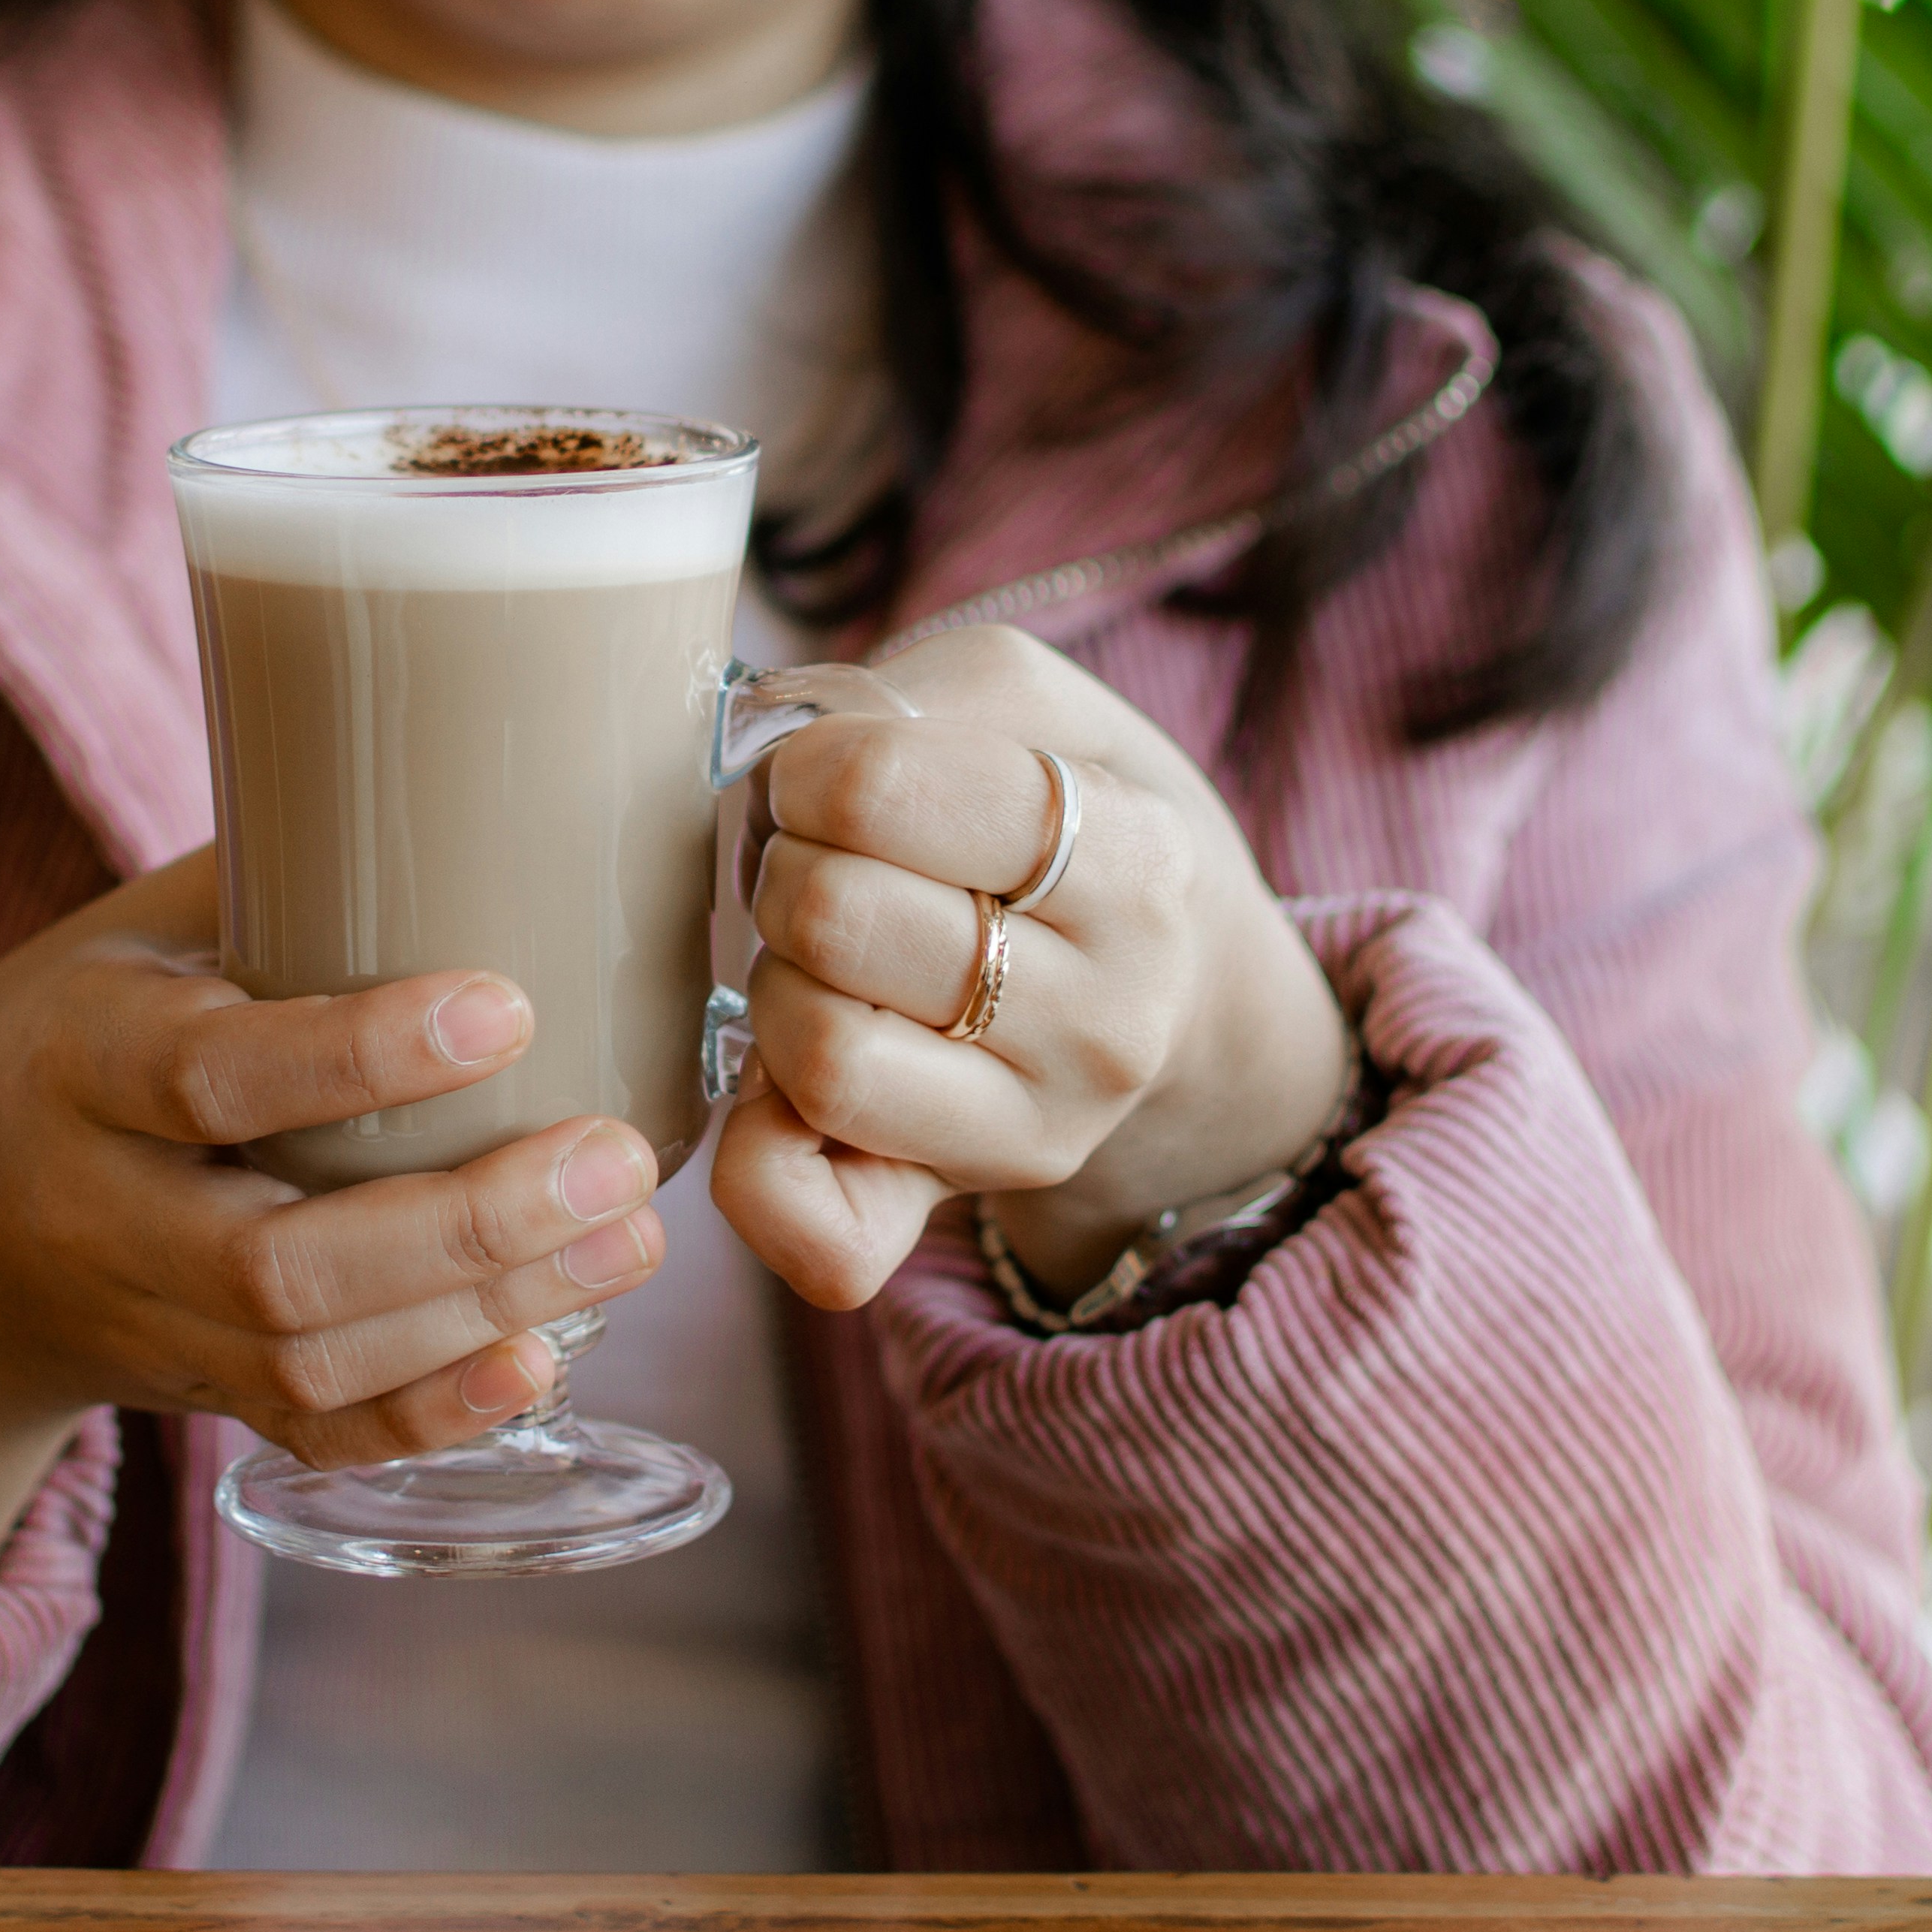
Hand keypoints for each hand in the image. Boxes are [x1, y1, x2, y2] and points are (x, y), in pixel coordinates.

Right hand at [0, 848, 665, 1629]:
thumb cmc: (70, 1038)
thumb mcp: (125, 937)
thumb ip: (276, 880)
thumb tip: (482, 772)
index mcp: (74, 1063)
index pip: (210, 1075)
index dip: (358, 1055)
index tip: (505, 1008)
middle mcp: (97, 1214)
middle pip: (279, 1262)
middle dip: (466, 1224)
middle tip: (614, 1157)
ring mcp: (143, 1324)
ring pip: (312, 1360)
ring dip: (486, 1313)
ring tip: (629, 1240)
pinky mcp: (191, 1398)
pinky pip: (312, 1436)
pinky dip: (432, 1414)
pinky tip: (545, 1359)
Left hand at [712, 625, 1348, 1310]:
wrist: (1173, 976)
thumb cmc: (1061, 814)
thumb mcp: (1025, 704)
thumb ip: (905, 696)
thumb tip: (777, 757)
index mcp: (1134, 859)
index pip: (879, 792)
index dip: (806, 770)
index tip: (825, 781)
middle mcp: (1108, 1017)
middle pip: (831, 919)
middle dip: (785, 870)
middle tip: (818, 867)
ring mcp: (1043, 1129)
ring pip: (814, 1055)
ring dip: (771, 983)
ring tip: (820, 958)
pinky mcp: (963, 1208)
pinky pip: (823, 1234)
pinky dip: (758, 1162)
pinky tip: (775, 1088)